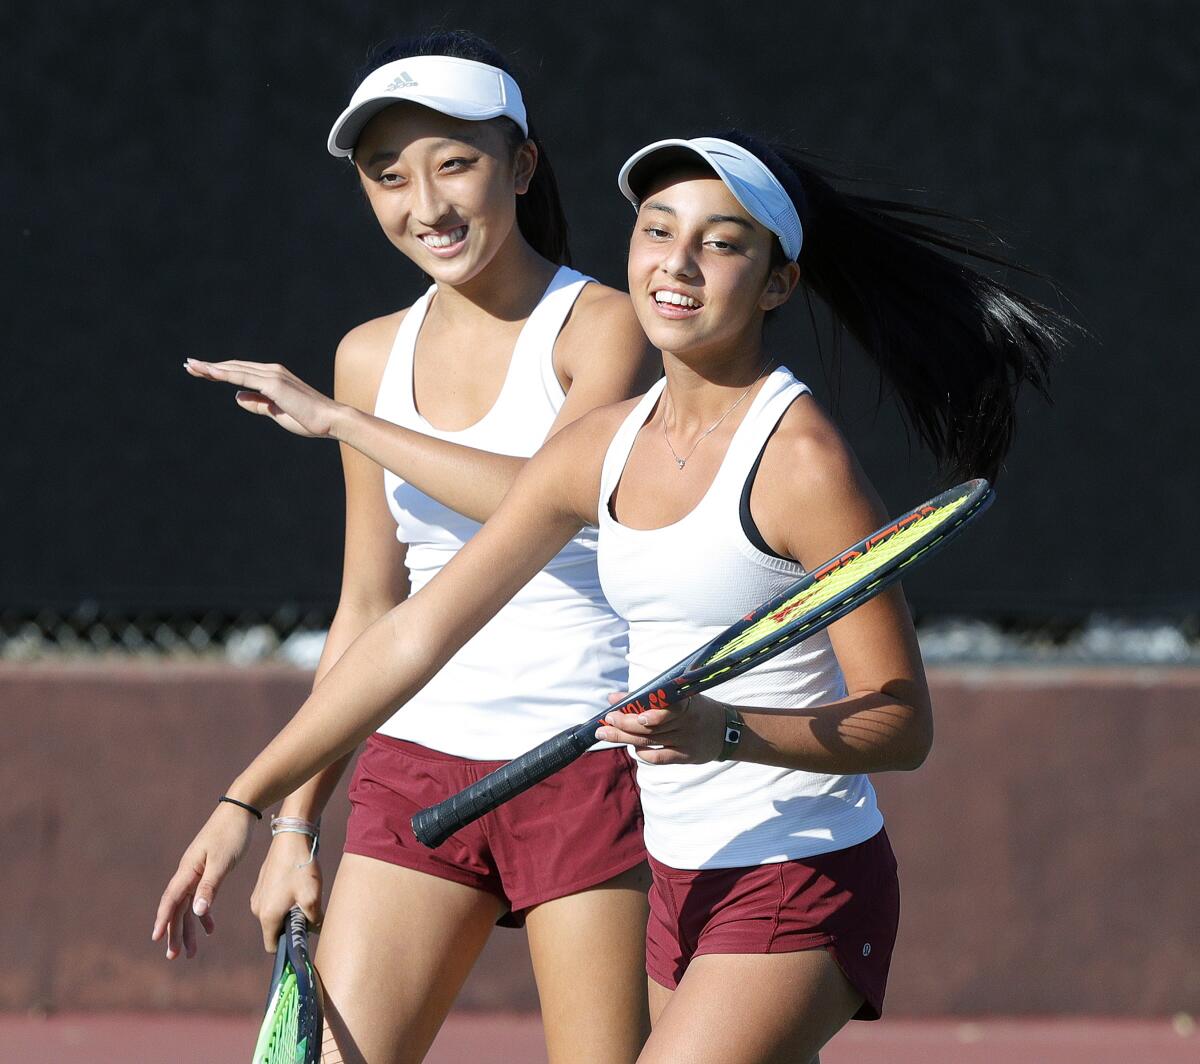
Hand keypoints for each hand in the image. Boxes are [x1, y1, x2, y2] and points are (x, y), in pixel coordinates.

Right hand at [152, 802, 255, 958]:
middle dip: (174, 932)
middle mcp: (188, 872)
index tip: (157, 939)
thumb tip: (195, 912)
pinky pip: (201, 897)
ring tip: (190, 952)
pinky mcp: (209, 871)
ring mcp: (197, 872)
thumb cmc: (232, 833)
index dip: (163, 920)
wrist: (241, 809)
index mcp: (188, 870)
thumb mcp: (222, 862)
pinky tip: (210, 928)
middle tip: (174, 956)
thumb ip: (209, 886)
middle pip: (177, 907)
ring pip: (188, 905)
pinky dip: (204, 913)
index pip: (171, 900)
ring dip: (189, 928)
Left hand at [185, 358, 341, 437]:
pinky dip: (224, 373)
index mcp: (274, 378)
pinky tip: (209, 372)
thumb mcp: (276, 412)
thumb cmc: (309, 419)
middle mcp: (272, 371)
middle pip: (234, 366)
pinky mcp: (274, 384)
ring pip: (235, 368)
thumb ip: (258, 404)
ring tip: (191, 366)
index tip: (201, 372)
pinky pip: (243, 376)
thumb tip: (236, 397)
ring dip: (212, 367)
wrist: (331, 420)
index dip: (220, 371)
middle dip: (210, 367)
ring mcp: (273, 375)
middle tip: (188, 365)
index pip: (241, 371)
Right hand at [250, 832, 323, 951]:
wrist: (291, 836)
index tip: (302, 937)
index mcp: (267, 916)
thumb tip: (315, 930)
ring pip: (275, 914)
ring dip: (289, 910)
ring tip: (304, 893)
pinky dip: (284, 898)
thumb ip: (314, 921)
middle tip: (308, 909)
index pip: (273, 946)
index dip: (288, 946)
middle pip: (275, 929)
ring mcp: (258, 895)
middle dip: (291, 925)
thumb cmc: (300, 867)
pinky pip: (273, 900)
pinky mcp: (261, 884)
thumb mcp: (312, 897)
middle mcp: (257, 908)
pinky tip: (298, 883)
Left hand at [595, 690, 727, 764]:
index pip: (664, 706)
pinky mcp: (685, 757)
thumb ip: (649, 697)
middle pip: (650, 726)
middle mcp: (686, 723)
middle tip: (606, 721)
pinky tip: (633, 748)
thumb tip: (614, 698)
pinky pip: (659, 757)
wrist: (726, 730)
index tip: (622, 707)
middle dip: (624, 723)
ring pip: (650, 741)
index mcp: (686, 703)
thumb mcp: (680, 697)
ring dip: (624, 737)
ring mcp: (686, 741)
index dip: (642, 708)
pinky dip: (643, 753)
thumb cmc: (696, 709)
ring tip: (605, 733)